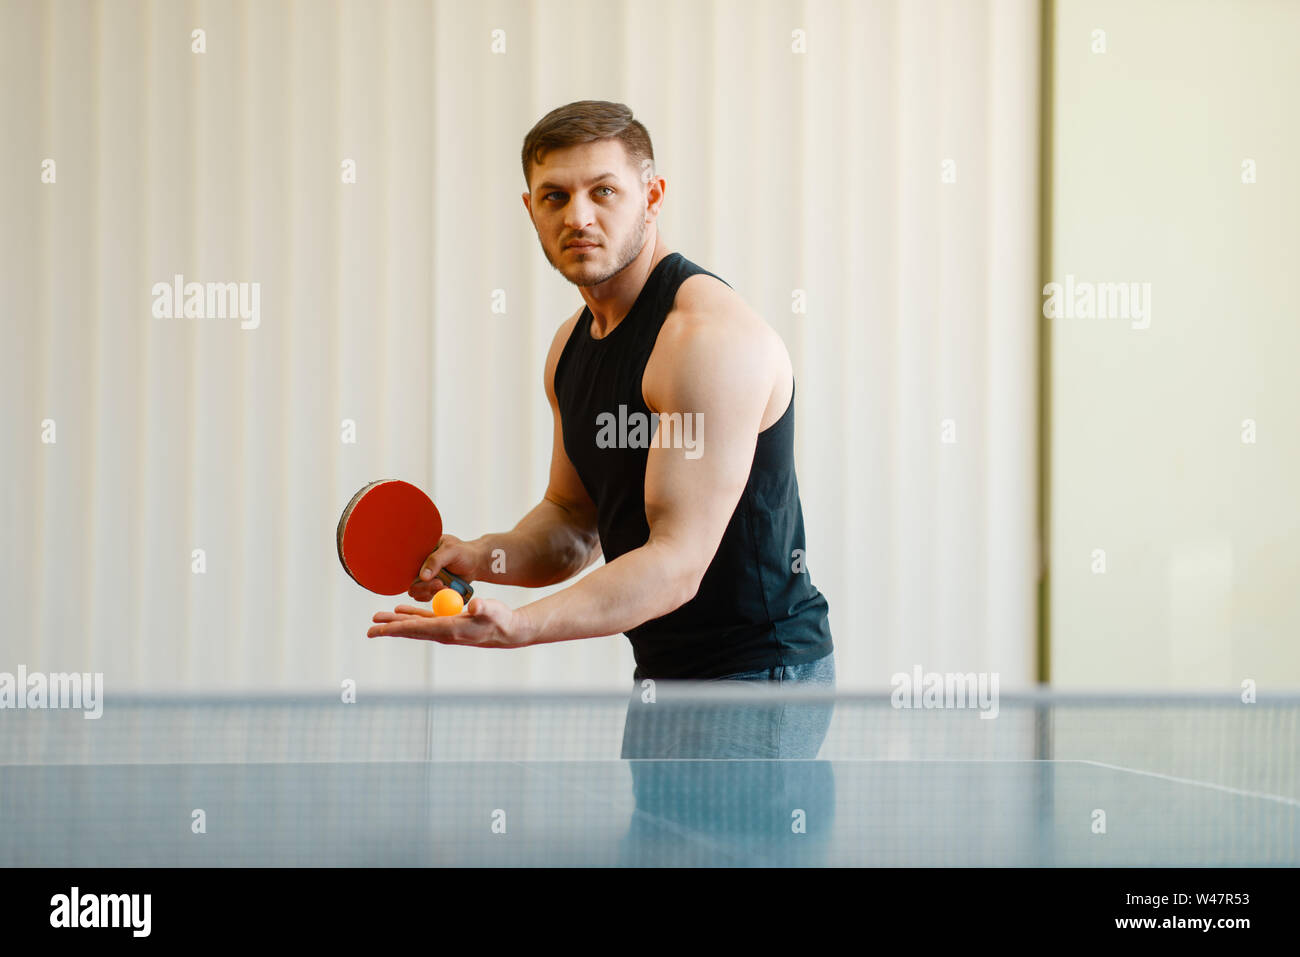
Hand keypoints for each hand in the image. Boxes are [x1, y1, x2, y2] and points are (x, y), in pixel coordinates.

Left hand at [367, 597, 534, 647]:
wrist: (507, 630)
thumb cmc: (500, 619)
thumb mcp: (493, 611)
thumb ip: (483, 608)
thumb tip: (474, 606)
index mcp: (449, 630)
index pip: (417, 630)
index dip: (397, 629)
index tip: (379, 630)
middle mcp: (442, 632)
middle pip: (410, 631)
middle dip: (389, 630)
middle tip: (369, 630)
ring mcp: (443, 629)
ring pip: (413, 626)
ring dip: (395, 623)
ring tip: (378, 619)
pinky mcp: (446, 623)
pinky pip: (423, 621)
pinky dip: (410, 616)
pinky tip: (400, 611)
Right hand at [408, 534, 480, 600]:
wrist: (475, 564)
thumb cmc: (464, 553)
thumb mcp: (451, 551)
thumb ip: (436, 561)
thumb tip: (422, 577)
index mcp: (420, 552)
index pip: (408, 566)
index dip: (416, 575)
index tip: (431, 578)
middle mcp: (419, 566)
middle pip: (412, 583)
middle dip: (426, 587)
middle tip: (441, 584)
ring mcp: (424, 578)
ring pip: (417, 592)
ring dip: (431, 592)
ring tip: (446, 587)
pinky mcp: (431, 588)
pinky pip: (426, 597)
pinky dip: (436, 597)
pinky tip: (447, 590)